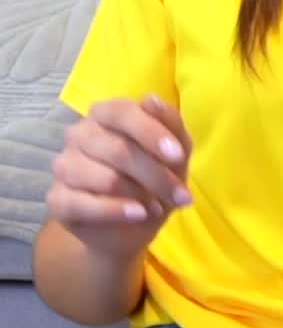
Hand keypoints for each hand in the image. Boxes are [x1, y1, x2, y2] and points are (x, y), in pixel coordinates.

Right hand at [46, 94, 193, 256]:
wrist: (126, 227)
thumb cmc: (150, 181)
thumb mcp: (173, 155)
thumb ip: (170, 125)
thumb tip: (153, 100)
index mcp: (106, 114)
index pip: (123, 112)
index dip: (151, 132)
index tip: (178, 156)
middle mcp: (80, 134)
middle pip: (119, 150)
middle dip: (157, 176)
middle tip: (181, 196)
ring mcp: (64, 165)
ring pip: (106, 178)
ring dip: (140, 195)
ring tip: (158, 208)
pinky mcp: (57, 198)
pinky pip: (85, 204)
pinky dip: (117, 211)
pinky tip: (139, 214)